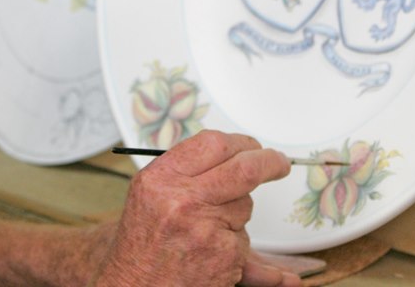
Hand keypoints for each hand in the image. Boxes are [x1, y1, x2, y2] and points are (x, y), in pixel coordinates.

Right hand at [92, 130, 292, 285]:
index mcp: (161, 177)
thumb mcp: (149, 193)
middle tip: (280, 163)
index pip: (213, 144)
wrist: (134, 286)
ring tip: (204, 229)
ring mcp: (205, 227)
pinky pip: (244, 239)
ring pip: (246, 205)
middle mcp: (182, 198)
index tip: (254, 147)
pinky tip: (208, 252)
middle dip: (270, 163)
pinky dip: (233, 245)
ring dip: (236, 213)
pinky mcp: (224, 255)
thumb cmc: (142, 242)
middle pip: (244, 168)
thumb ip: (184, 171)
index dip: (242, 143)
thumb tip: (231, 152)